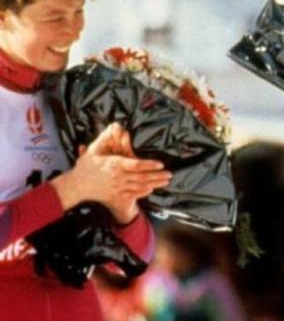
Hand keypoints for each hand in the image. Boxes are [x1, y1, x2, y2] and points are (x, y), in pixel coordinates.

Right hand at [51, 123, 172, 222]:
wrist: (77, 186)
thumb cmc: (86, 166)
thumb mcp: (94, 150)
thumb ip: (105, 138)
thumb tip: (114, 125)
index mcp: (114, 164)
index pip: (135, 165)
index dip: (149, 165)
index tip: (161, 164)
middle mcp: (118, 177)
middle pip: (142, 177)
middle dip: (157, 176)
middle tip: (170, 174)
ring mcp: (117, 188)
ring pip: (140, 186)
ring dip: (155, 184)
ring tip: (166, 181)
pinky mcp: (116, 195)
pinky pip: (133, 194)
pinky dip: (144, 192)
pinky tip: (152, 188)